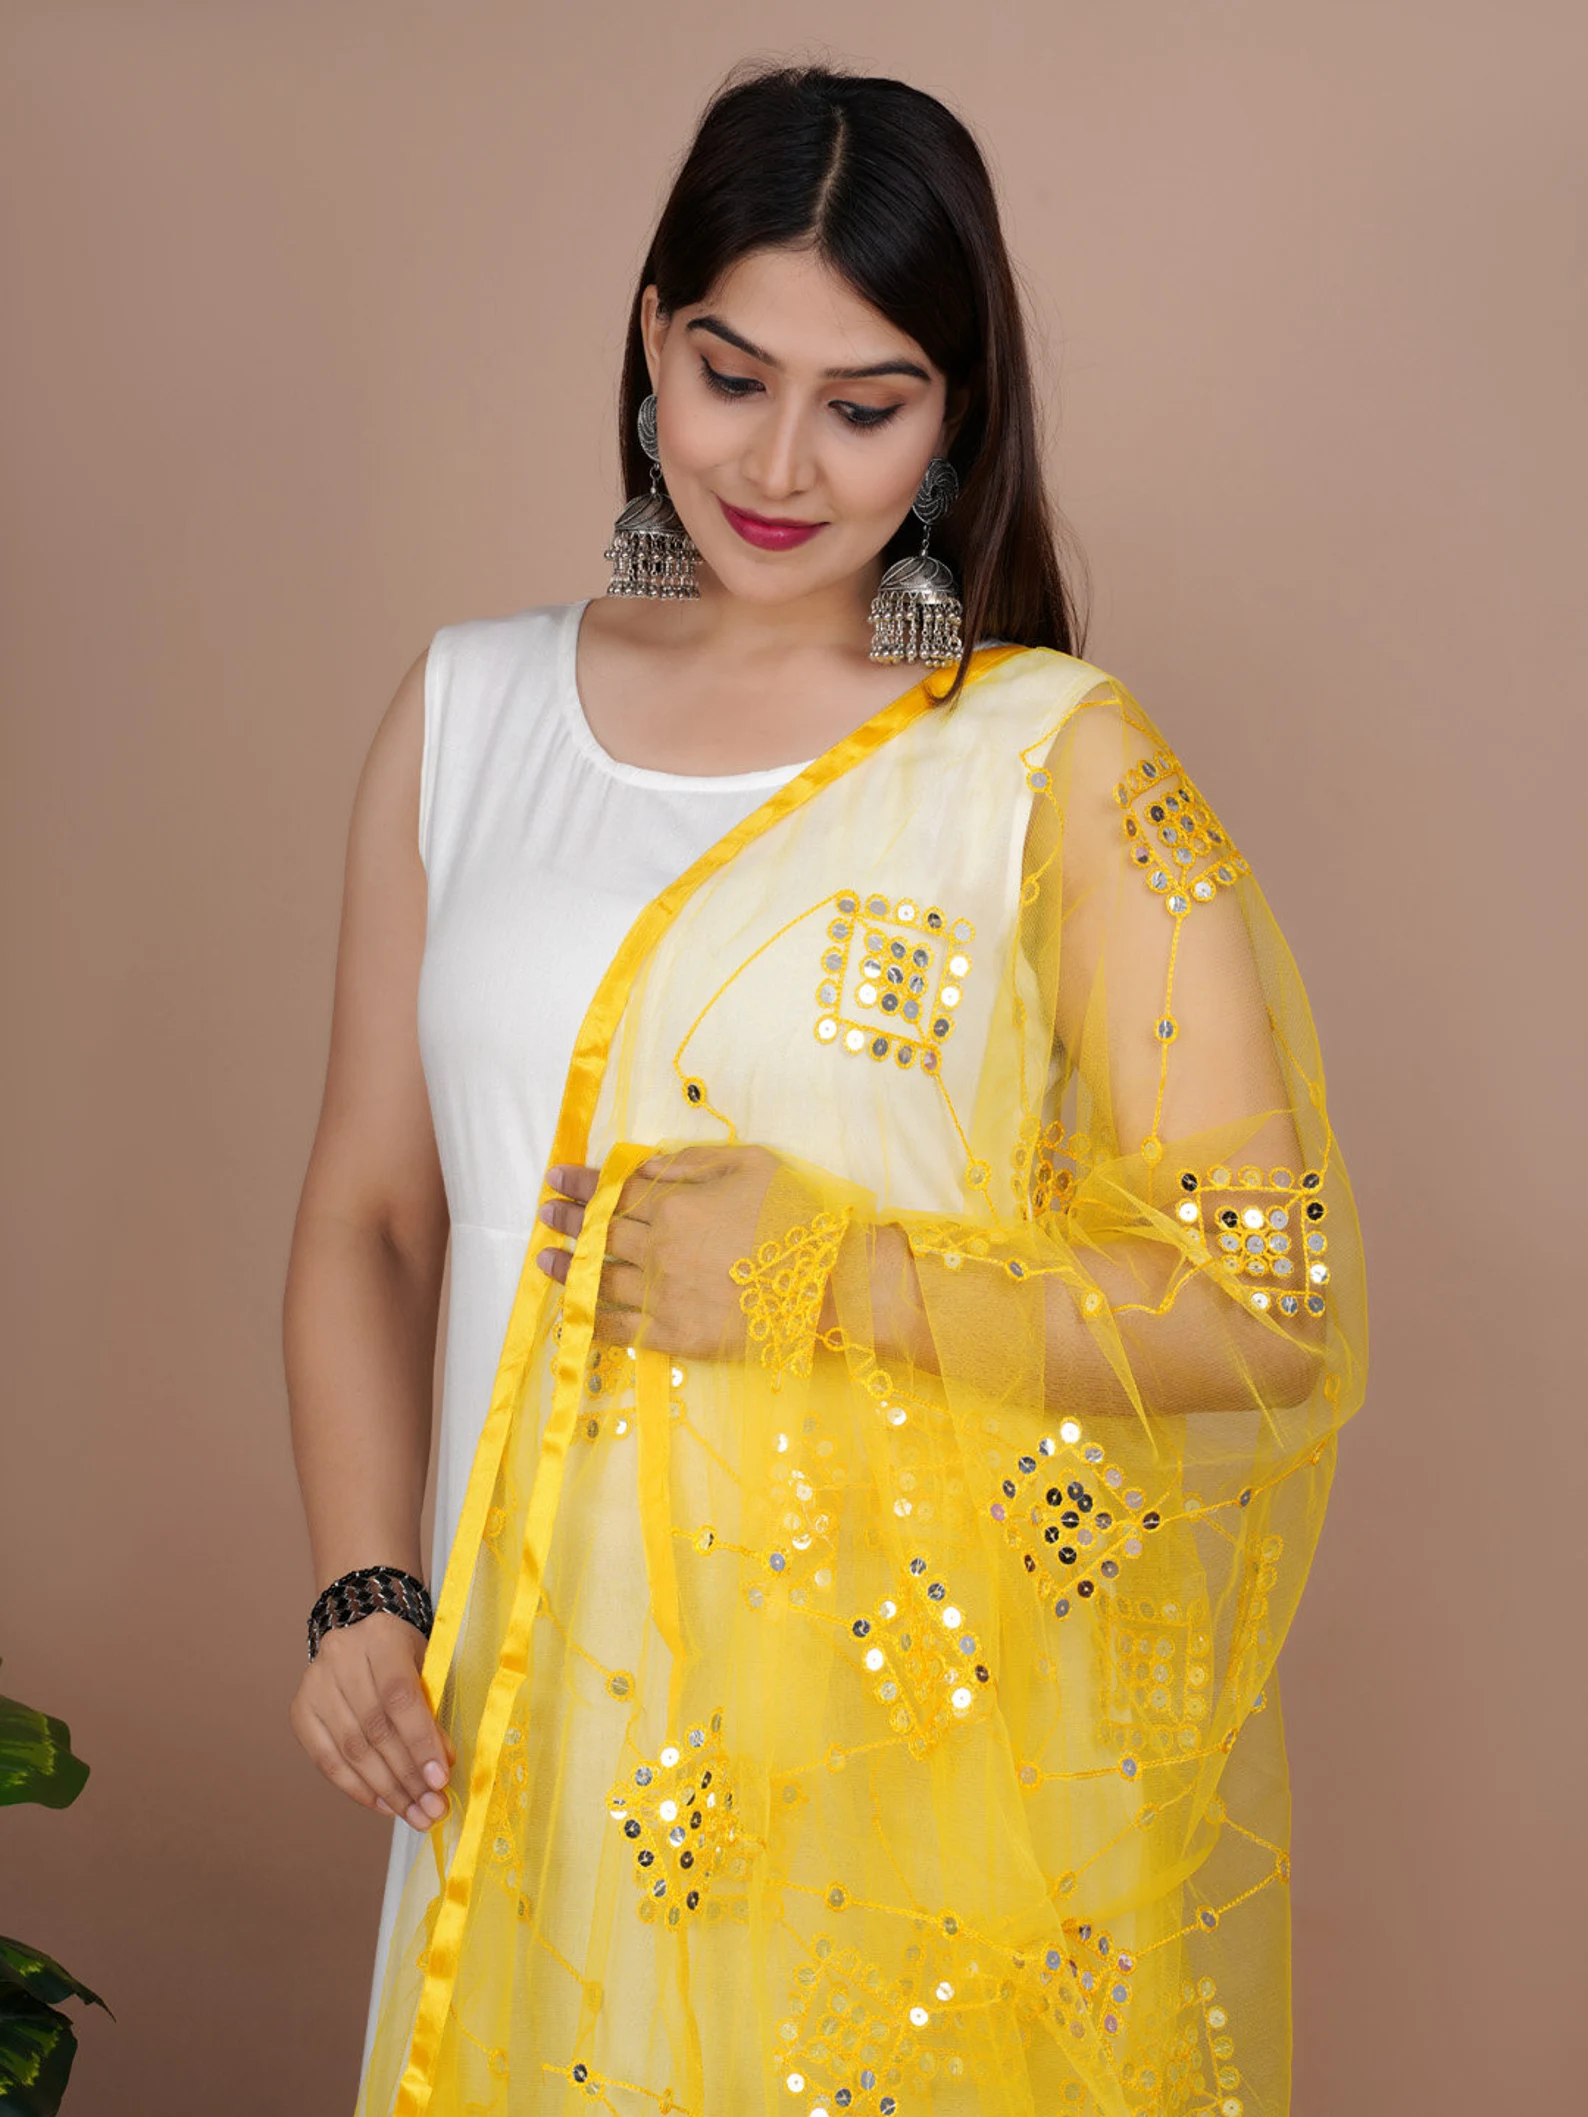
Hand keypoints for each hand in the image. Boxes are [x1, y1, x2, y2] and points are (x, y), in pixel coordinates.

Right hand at [289, 1611, 453, 1830]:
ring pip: (351, 1750)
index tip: (440, 1779)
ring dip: (386, 1790)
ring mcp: (314, 1683)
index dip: (420, 1741)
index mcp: (380, 1637)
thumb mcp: (426, 1666)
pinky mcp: (300, 1710)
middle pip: (375, 1729)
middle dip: (407, 1776)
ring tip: (413, 1813)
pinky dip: (357, 1788)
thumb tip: (440, 1769)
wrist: (360, 1634)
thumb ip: (433, 1709)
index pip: (399, 1696)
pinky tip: (383, 1804)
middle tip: (431, 1808)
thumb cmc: (403, 1654)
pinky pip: (327, 1760)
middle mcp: (340, 1657)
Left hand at [535, 1143, 783, 1356]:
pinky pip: (621, 1330)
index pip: (615, 1192)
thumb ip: (692, 1162)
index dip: (581, 1184)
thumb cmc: (796, 1217)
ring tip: (546, 1259)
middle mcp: (658, 1251)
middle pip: (602, 1235)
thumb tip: (648, 1164)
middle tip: (544, 1215)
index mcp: (673, 1206)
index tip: (556, 1178)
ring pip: (601, 1281)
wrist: (830, 1283)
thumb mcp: (749, 1164)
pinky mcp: (675, 1335)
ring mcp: (663, 1296)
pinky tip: (573, 1316)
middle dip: (568, 1222)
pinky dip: (591, 1323)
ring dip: (569, 1268)